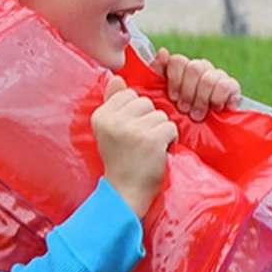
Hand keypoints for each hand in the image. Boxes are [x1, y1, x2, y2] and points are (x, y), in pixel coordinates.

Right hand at [92, 76, 177, 218]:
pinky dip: (170, 140)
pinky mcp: (151, 140)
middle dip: (149, 121)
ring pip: (159, 114)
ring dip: (160, 131)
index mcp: (101, 116)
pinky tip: (159, 153)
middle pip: (145, 102)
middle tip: (141, 143)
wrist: (125, 193)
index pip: (127, 94)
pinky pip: (170, 127)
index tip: (130, 133)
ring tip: (149, 149)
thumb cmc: (121, 162)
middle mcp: (113, 120)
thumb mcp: (109, 131)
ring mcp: (132, 130)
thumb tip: (117, 77)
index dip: (135, 113)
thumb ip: (112, 103)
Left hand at [152, 46, 240, 121]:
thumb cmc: (180, 119)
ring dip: (201, 99)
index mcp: (182, 70)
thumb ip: (157, 76)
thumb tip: (162, 52)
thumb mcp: (163, 100)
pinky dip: (218, 98)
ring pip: (208, 78)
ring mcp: (216, 76)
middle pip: (194, 68)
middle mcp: (200, 69)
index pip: (178, 61)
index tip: (173, 98)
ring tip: (197, 115)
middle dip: (188, 92)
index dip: (175, 79)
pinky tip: (215, 109)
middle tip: (184, 110)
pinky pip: (226, 85)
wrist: (204, 138)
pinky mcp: (232, 87)